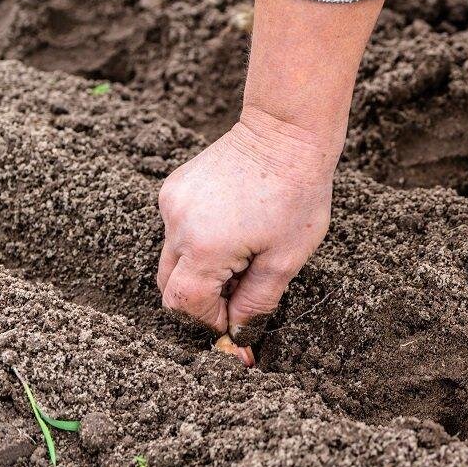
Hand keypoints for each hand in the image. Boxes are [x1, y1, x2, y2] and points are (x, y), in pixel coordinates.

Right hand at [155, 0, 382, 362]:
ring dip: (201, 269)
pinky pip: (177, 229)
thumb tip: (240, 333)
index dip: (211, 320)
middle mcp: (177, 225)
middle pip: (171, 285)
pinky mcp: (174, 187)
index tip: (238, 320)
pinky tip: (233, 228)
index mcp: (204, 247)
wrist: (287, 133)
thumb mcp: (286, 258)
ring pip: (173, 257)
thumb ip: (257, 301)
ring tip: (243, 255)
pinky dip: (198, 241)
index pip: (186, 305)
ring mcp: (171, 203)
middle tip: (239, 295)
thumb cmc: (296, 195)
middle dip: (201, 300)